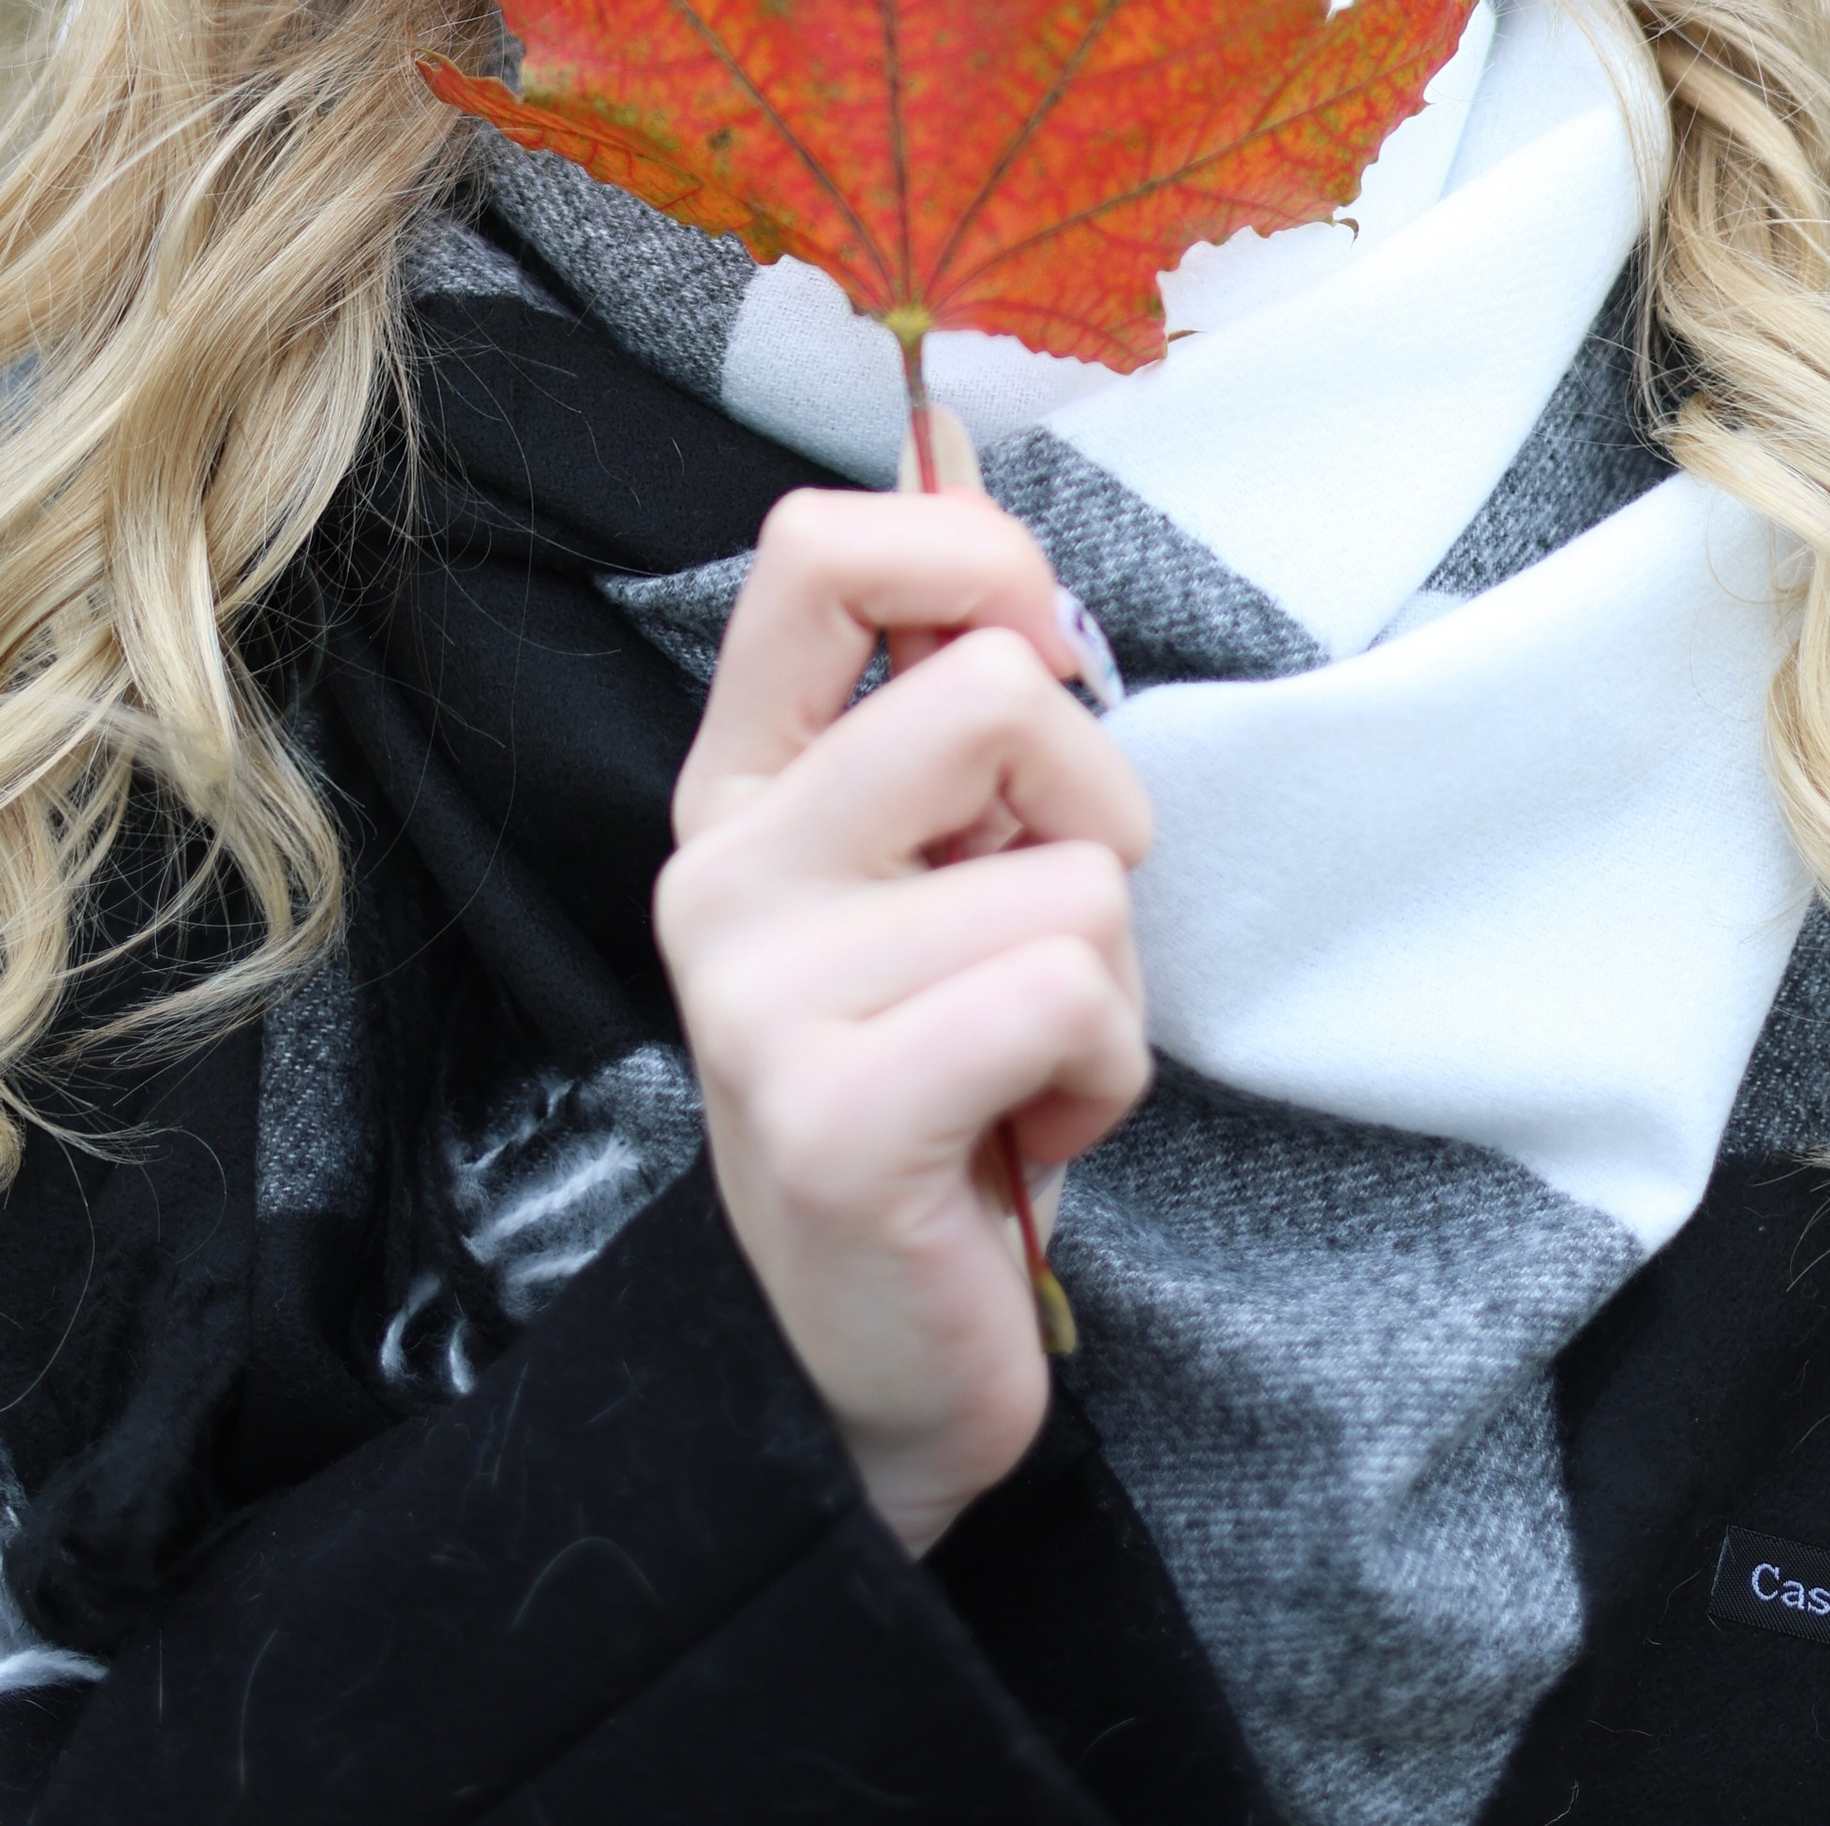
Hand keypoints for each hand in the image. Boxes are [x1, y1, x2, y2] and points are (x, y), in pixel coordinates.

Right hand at [654, 487, 1151, 1556]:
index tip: (1037, 651)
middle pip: (993, 692)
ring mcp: (761, 994)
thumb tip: (966, 475)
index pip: (816, 551)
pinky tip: (1024, 1133)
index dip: (970, 556)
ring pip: (1072, 872)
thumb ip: (941, 697)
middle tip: (1045, 927)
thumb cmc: (937, 1074)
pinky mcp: (834, 1116)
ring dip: (1107, 981)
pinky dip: (1103, 1072)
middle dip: (1095, 804)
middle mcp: (722, 869)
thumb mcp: (925, 865)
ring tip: (1020, 1057)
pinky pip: (1066, 997)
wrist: (869, 1353)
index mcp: (740, 783)